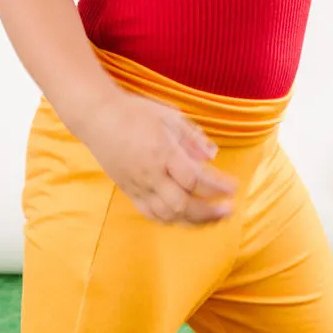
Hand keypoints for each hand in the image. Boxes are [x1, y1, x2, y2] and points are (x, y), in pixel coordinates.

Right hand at [80, 88, 238, 224]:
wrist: (98, 117)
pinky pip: (151, 214)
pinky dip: (171, 220)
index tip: (233, 188)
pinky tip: (185, 217)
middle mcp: (150, 174)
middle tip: (229, 210)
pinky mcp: (129, 191)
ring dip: (194, 220)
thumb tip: (212, 155)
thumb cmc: (134, 112)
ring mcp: (138, 186)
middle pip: (183, 204)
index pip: (195, 179)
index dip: (217, 187)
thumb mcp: (168, 116)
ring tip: (212, 218)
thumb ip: (191, 137)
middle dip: (209, 212)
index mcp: (163, 152)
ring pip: (168, 215)